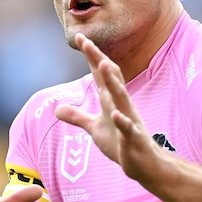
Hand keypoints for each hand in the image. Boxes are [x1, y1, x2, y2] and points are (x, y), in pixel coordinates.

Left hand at [54, 33, 161, 182]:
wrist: (144, 164)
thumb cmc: (121, 143)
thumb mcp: (95, 128)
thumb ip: (78, 117)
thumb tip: (57, 109)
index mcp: (112, 100)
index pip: (100, 74)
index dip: (91, 57)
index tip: (80, 37)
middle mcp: (122, 105)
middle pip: (111, 78)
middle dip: (100, 60)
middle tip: (87, 42)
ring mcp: (129, 120)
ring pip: (121, 97)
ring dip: (114, 82)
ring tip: (104, 65)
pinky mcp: (133, 138)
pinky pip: (128, 128)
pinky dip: (122, 120)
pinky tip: (116, 114)